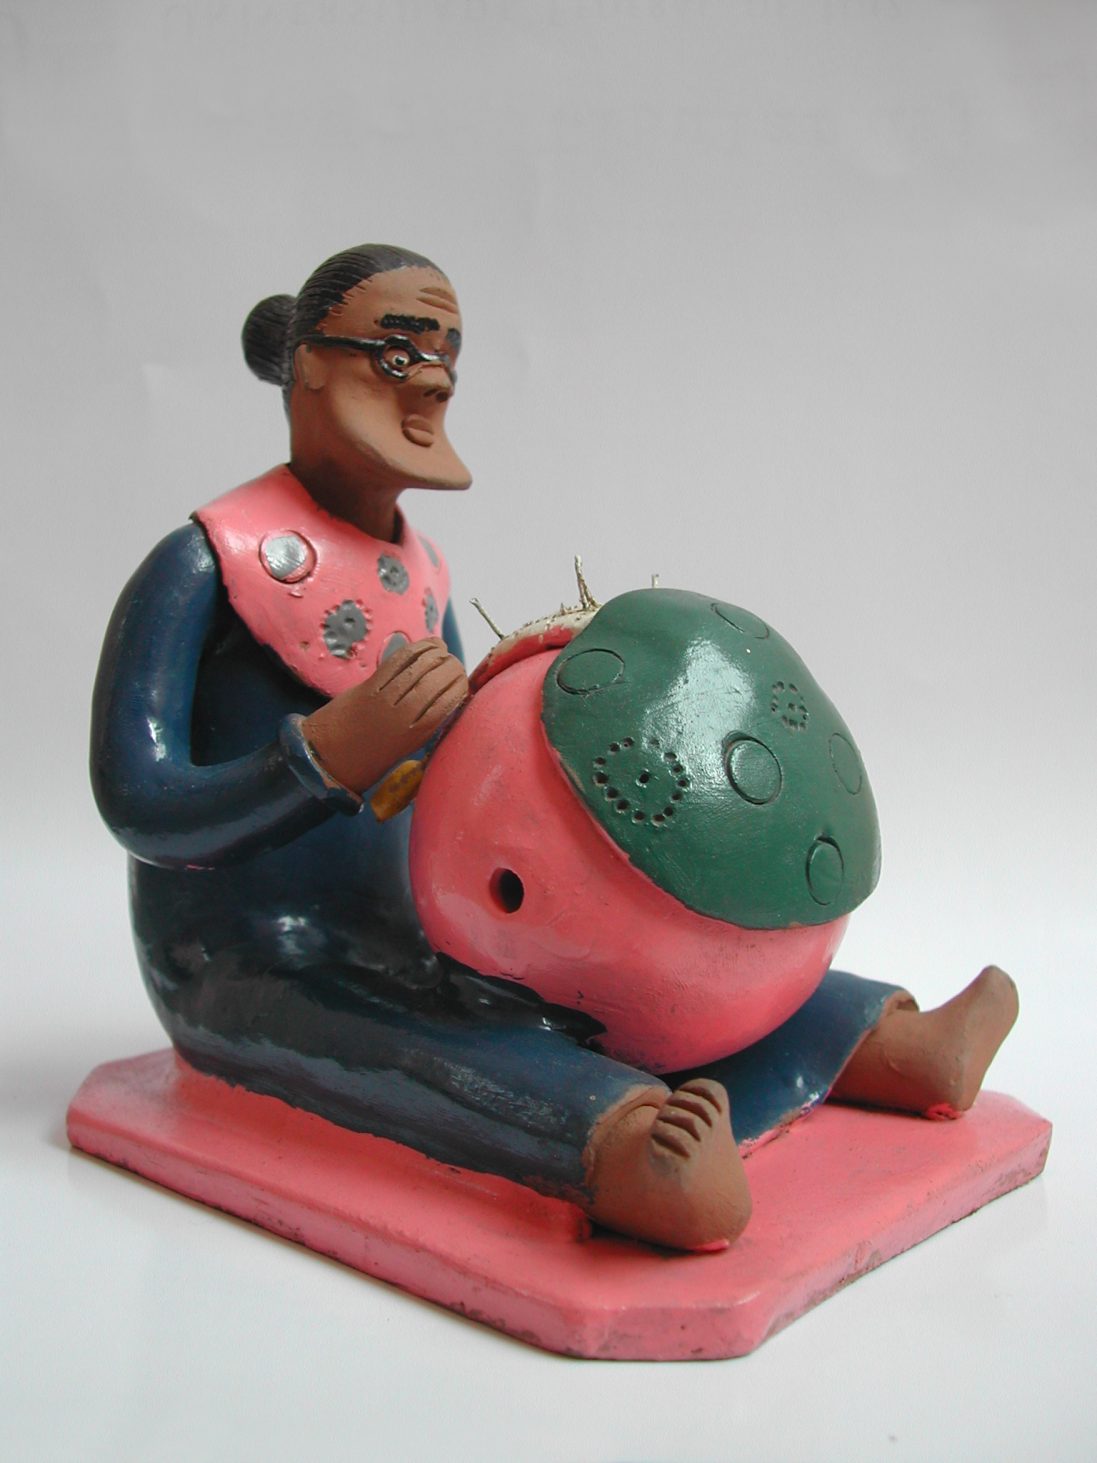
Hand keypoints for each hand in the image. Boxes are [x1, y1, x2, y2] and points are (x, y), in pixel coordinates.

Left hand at [302, 638, 468, 793]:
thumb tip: (448, 696)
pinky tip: (429, 646)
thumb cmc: (370, 760)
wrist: (327, 759)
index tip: (463, 681)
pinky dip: (418, 648)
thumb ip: (428, 723)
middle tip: (454, 665)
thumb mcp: (407, 748)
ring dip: (438, 653)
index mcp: (417, 734)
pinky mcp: (370, 685)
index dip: (461, 684)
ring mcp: (385, 697)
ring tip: (443, 652)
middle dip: (452, 666)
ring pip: (421, 665)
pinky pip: (399, 660)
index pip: (450, 698)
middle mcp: (404, 714)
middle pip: (438, 678)